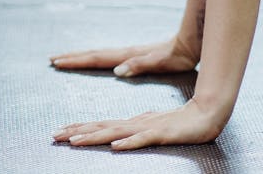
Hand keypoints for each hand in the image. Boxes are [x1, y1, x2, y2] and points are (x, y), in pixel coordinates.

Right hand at [49, 38, 198, 77]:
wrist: (188, 43)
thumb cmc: (176, 56)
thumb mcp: (160, 62)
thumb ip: (139, 65)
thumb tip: (118, 71)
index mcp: (127, 56)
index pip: (97, 59)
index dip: (77, 61)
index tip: (58, 62)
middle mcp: (124, 54)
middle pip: (93, 55)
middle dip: (73, 57)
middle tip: (53, 59)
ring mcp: (128, 54)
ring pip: (99, 55)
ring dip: (82, 57)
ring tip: (67, 59)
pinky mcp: (133, 57)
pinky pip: (108, 58)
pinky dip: (95, 59)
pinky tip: (95, 61)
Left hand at [54, 99, 223, 149]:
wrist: (208, 114)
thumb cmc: (180, 122)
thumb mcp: (152, 126)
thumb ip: (135, 129)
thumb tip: (117, 136)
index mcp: (132, 122)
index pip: (100, 124)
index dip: (79, 128)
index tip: (59, 132)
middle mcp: (135, 123)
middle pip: (101, 127)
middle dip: (77, 131)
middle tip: (54, 135)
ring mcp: (148, 127)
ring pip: (116, 133)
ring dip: (94, 136)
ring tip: (75, 141)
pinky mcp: (162, 134)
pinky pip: (143, 140)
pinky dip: (128, 143)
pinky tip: (115, 148)